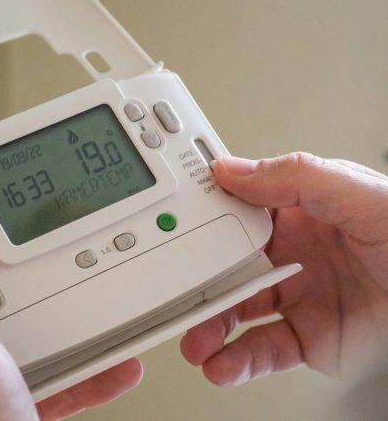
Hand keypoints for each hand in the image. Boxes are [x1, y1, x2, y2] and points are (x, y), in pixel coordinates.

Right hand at [181, 153, 387, 385]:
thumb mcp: (361, 193)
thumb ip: (296, 177)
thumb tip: (232, 170)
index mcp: (299, 210)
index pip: (236, 210)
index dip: (203, 218)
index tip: (173, 229)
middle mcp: (292, 253)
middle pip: (228, 264)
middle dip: (198, 280)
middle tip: (177, 292)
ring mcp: (297, 296)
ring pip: (236, 311)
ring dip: (209, 327)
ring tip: (195, 341)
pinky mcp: (307, 339)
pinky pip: (263, 351)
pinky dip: (238, 361)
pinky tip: (223, 364)